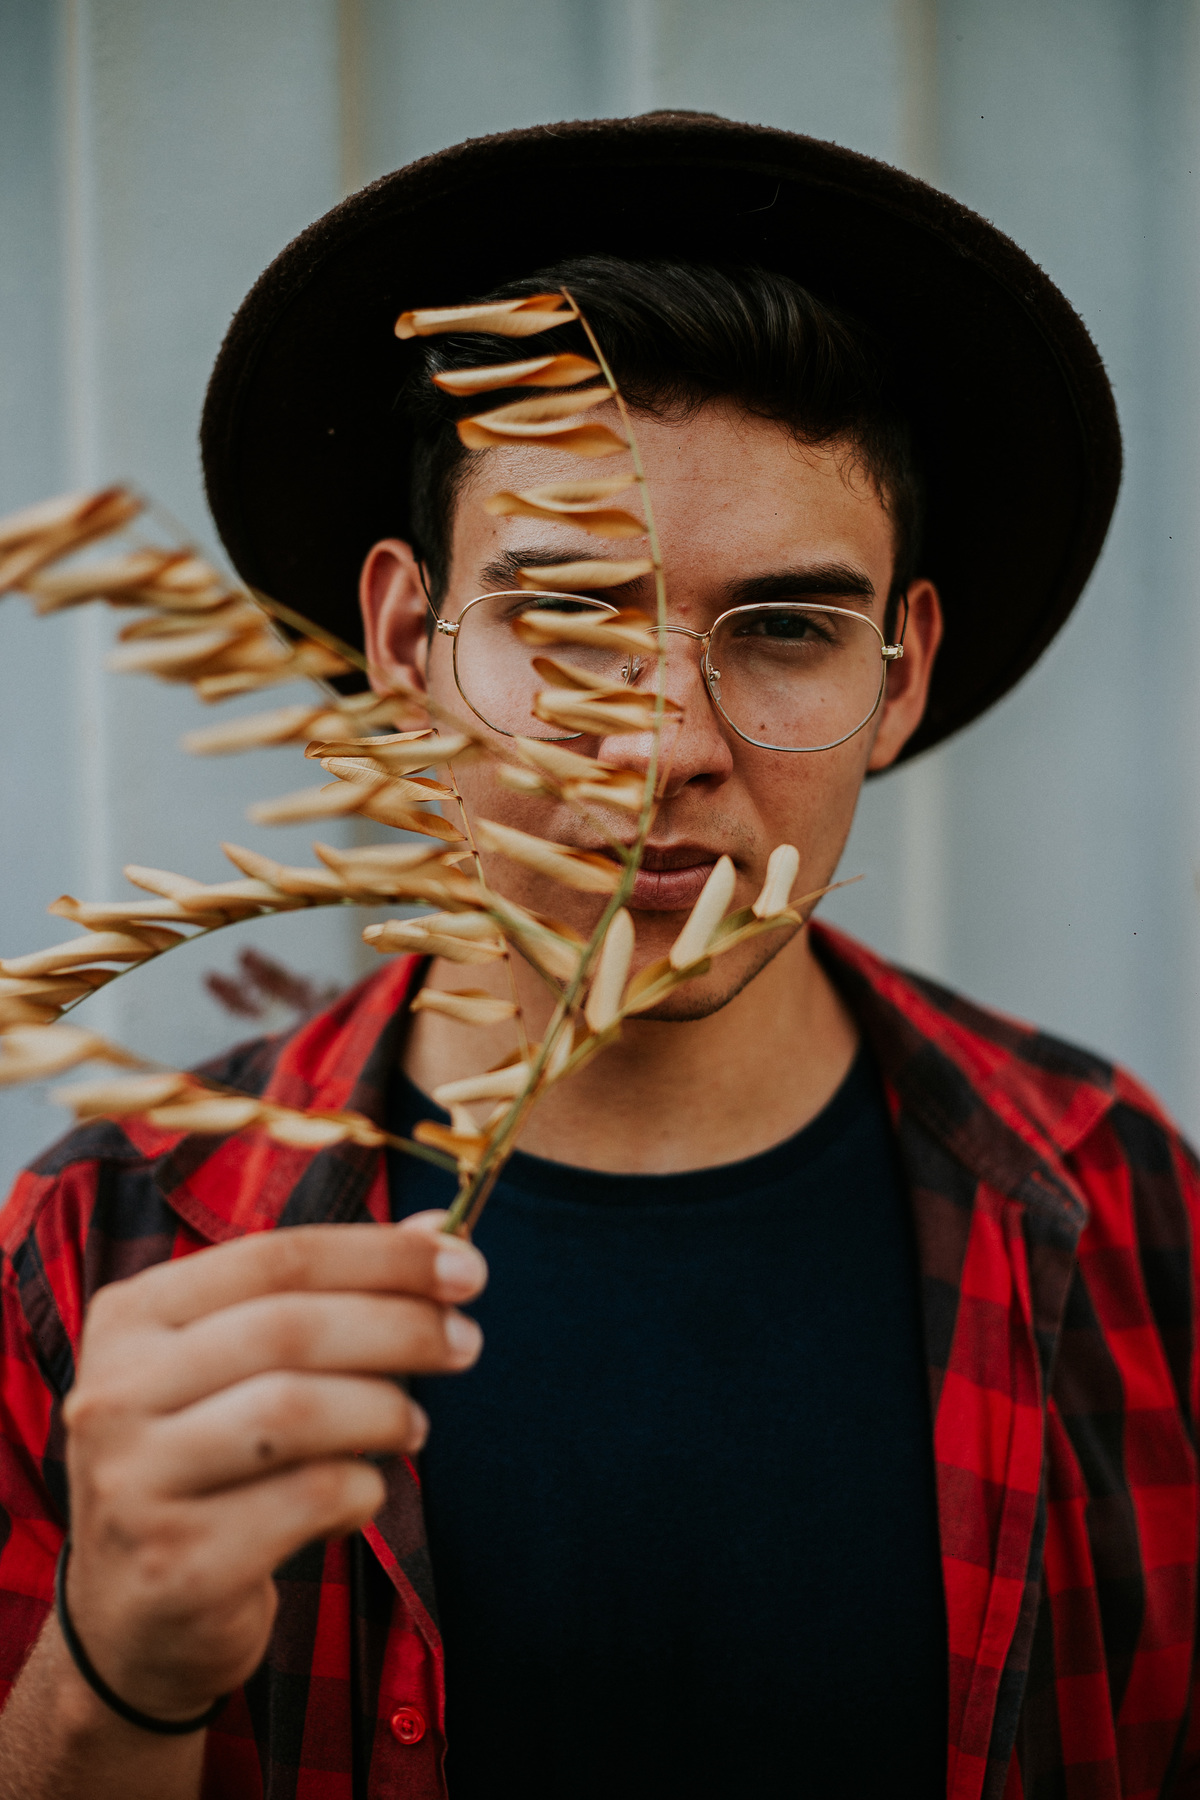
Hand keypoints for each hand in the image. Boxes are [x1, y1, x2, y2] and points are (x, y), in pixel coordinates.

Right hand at [59, 1214, 484, 1721]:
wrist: (133, 1621)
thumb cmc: (209, 1464)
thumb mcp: (241, 1367)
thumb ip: (328, 1294)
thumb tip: (438, 1231)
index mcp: (133, 1317)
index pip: (276, 1257)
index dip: (382, 1255)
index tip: (465, 1266)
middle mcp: (114, 1390)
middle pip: (289, 1328)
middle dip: (401, 1327)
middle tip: (466, 1341)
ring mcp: (134, 1480)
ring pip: (296, 1412)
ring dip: (384, 1410)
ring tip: (415, 1427)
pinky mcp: (175, 1563)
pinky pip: (306, 1500)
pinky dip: (361, 1490)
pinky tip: (361, 1495)